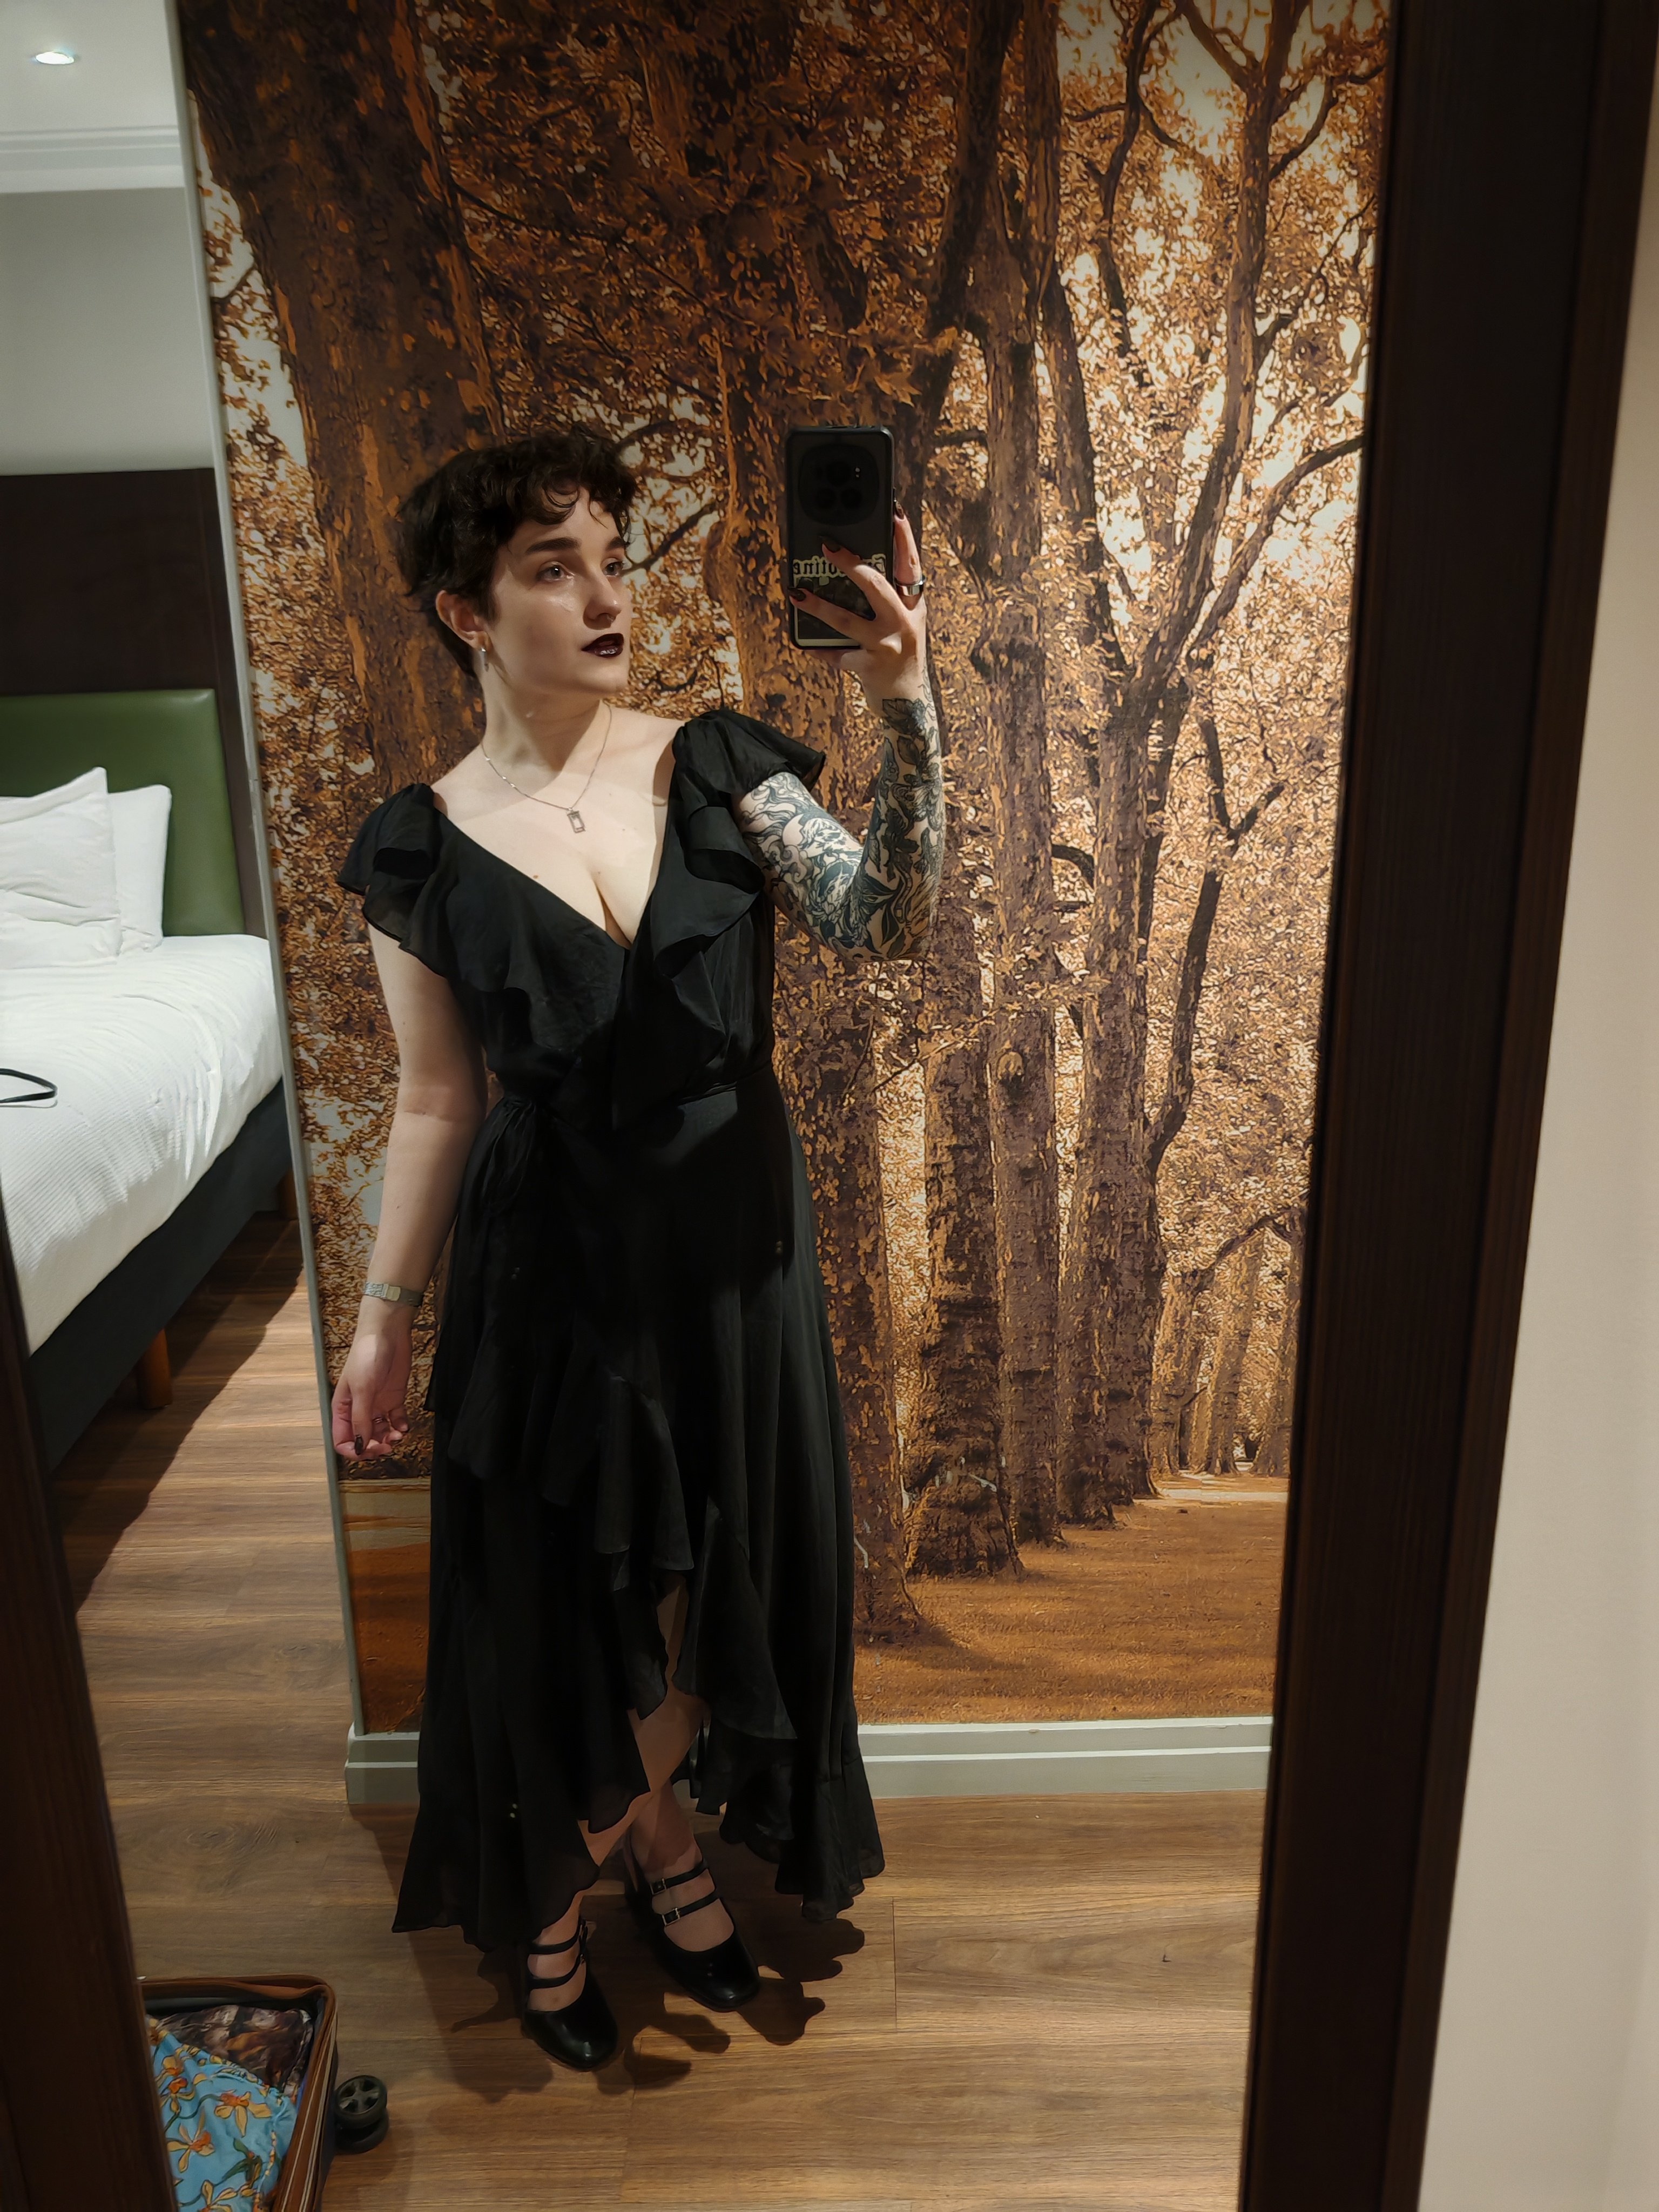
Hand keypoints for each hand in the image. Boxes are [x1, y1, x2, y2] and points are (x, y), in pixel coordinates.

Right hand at [332, 1308, 413, 1460]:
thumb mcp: (362, 1389)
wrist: (387, 1333)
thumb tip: (361, 1446)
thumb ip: (361, 1419)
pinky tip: (404, 1425)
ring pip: (380, 1433)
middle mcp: (359, 1410)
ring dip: (389, 1439)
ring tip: (398, 1435)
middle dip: (374, 1447)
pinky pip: (396, 1420)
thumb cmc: (367, 1356)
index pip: (342, 1440)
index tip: (369, 1452)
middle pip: (363, 1440)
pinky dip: (400, 1426)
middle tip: (388, 1447)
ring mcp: (377, 1405)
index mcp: (343, 1409)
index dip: (354, 1450)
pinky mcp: (393, 1399)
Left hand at [790, 509, 926, 705]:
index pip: (910, 566)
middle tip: (827, 547)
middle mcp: (904, 623)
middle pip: (876, 585)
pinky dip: (818, 649)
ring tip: (797, 593)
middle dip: (851, 564)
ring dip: (818, 605)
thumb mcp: (905, 624)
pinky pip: (836, 654)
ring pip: (846, 620)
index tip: (894, 513)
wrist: (907, 703)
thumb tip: (856, 569)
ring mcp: (886, 645)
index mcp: (914, 607)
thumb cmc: (900, 657)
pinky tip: (803, 643)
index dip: (904, 539)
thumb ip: (891, 600)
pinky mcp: (869, 667)